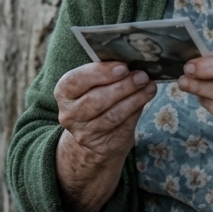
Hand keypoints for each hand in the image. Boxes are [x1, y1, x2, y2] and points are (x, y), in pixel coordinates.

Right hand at [54, 61, 155, 211]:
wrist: (94, 136)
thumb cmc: (96, 99)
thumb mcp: (93, 85)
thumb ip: (108, 75)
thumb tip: (132, 65)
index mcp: (64, 93)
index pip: (76, 81)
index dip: (100, 73)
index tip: (123, 67)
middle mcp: (69, 114)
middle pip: (96, 100)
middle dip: (122, 87)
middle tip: (141, 76)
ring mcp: (83, 133)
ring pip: (112, 116)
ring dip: (134, 99)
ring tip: (148, 87)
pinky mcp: (101, 146)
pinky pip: (122, 127)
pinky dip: (136, 111)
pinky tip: (145, 99)